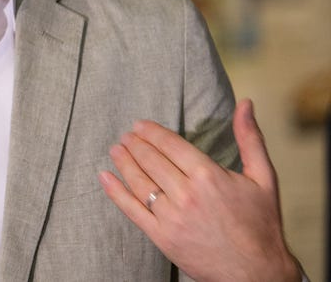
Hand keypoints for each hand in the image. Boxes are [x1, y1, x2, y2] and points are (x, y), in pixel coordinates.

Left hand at [98, 99, 303, 281]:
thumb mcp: (264, 178)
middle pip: (151, 160)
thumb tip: (245, 103)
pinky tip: (104, 177)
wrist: (256, 272)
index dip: (151, 132)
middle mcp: (186, 194)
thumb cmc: (261, 224)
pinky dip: (115, 192)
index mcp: (208, 176)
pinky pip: (132, 210)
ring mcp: (171, 217)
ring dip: (124, 162)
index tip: (139, 124)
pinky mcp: (161, 237)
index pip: (170, 145)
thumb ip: (250, 139)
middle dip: (135, 144)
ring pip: (139, 182)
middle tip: (126, 135)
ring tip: (115, 149)